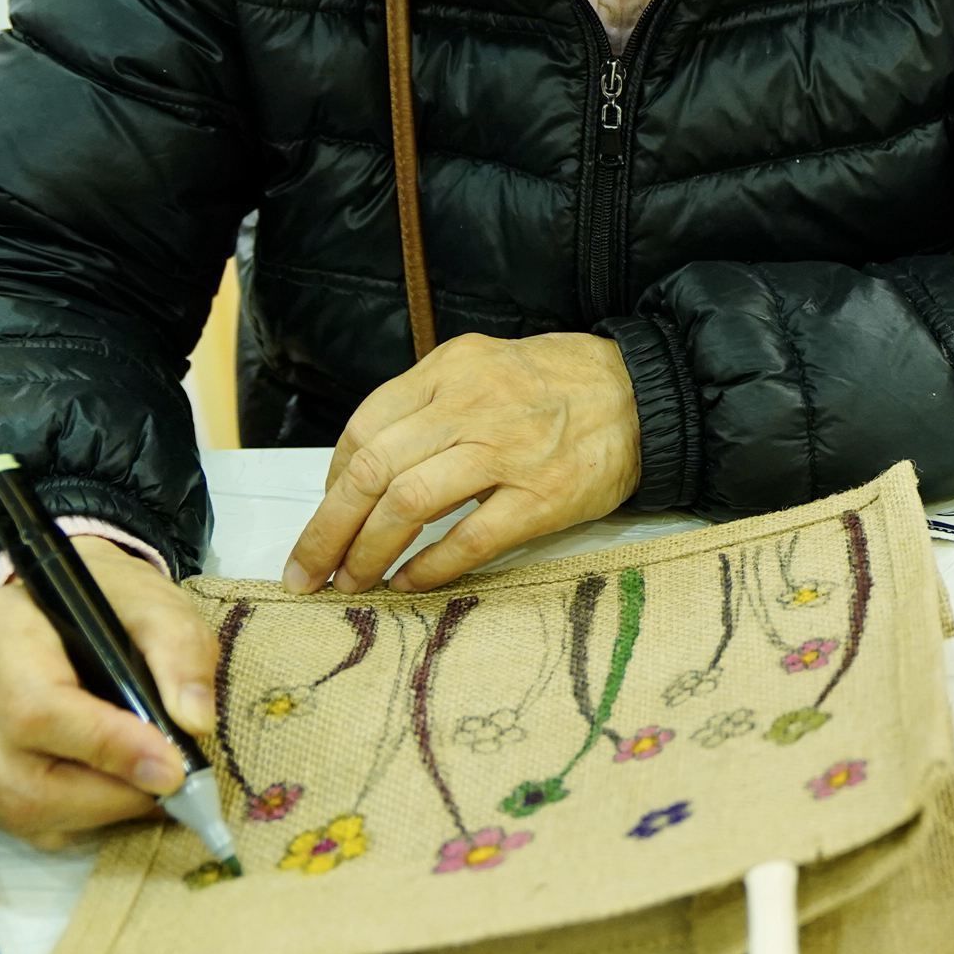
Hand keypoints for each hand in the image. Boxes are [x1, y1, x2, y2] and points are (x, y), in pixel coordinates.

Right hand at [0, 540, 213, 847]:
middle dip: (107, 797)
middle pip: (20, 780)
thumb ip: (180, 654)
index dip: (107, 748)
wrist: (46, 597)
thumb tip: (195, 723)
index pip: (38, 709)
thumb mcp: (154, 603)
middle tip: (168, 787)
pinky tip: (104, 792)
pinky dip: (66, 820)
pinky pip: (7, 820)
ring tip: (143, 789)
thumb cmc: (103, 600)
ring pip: (14, 811)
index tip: (173, 769)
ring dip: (93, 815)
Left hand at [285, 331, 640, 594]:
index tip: (327, 516)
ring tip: (353, 583)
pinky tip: (410, 584)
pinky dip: (428, 568)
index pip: (365, 427)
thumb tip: (368, 472)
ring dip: (368, 552)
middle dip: (327, 529)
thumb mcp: (486, 369)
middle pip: (373, 470)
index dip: (331, 481)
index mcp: (453, 369)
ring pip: (408, 503)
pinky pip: (468, 539)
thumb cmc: (561, 386)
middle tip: (307, 572)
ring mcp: (509, 451)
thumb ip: (431, 406)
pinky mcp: (543, 497)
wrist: (646, 394)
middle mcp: (473, 405)